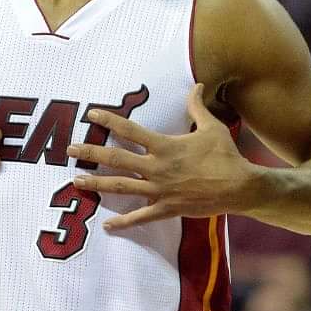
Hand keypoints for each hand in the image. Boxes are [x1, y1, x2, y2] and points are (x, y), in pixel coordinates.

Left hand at [68, 84, 255, 229]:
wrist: (240, 186)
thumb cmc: (226, 155)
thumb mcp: (212, 127)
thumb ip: (197, 107)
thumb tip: (196, 85)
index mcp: (165, 146)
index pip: (130, 130)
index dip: (109, 120)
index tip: (91, 114)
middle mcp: (158, 167)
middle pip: (116, 159)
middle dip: (91, 152)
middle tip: (70, 149)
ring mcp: (160, 190)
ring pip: (121, 187)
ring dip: (96, 184)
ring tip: (76, 182)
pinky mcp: (168, 208)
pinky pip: (141, 217)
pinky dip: (123, 222)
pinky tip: (107, 225)